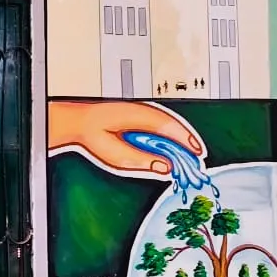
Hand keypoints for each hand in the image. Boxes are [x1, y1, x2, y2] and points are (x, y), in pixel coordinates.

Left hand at [48, 100, 203, 175]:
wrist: (79, 121)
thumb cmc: (92, 134)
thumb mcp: (115, 155)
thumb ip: (142, 161)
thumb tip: (166, 167)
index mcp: (136, 116)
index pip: (167, 126)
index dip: (185, 139)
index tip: (196, 152)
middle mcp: (142, 110)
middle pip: (172, 125)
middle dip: (187, 143)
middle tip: (198, 161)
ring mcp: (143, 111)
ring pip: (168, 125)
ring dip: (181, 140)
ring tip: (190, 157)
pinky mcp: (142, 116)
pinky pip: (161, 126)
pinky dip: (171, 138)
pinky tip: (175, 150)